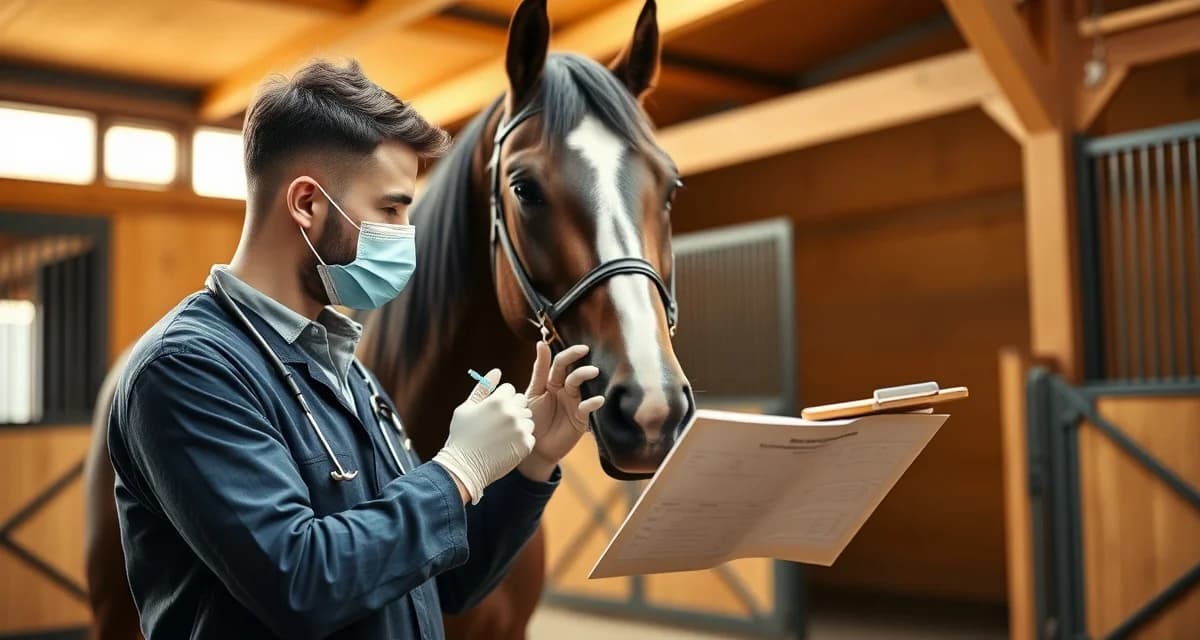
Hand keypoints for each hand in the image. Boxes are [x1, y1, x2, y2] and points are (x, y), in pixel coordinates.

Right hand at [431, 371, 534, 503]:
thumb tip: (497, 371)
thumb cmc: (462, 436)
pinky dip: (521, 441)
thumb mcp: (466, 408)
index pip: (510, 389)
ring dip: (519, 425)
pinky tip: (506, 446)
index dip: (500, 399)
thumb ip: (483, 387)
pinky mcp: (526, 445)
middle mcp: (512, 413)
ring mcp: (520, 430)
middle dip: (512, 409)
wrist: (464, 468)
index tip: (491, 412)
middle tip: (497, 424)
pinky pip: (530, 436)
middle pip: (522, 402)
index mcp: (497, 401)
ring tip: (501, 436)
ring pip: (528, 419)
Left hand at [519, 342, 604, 480]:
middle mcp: (565, 389)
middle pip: (573, 371)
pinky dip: (593, 402)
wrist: (534, 448)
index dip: (568, 353)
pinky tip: (598, 399)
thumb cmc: (531, 419)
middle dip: (578, 359)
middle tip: (585, 352)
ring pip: (580, 385)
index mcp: (552, 381)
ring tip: (593, 372)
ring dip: (585, 376)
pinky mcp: (581, 418)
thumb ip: (539, 370)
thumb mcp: (533, 393)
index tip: (576, 346)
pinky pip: (588, 408)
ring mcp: (574, 402)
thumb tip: (541, 343)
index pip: (561, 363)